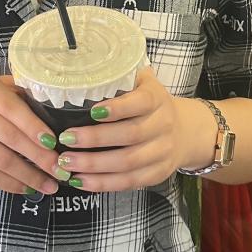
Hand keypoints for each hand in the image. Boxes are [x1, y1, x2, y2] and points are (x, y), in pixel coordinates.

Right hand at [0, 74, 61, 196]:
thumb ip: (14, 91)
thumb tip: (51, 107)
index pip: (13, 108)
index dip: (35, 127)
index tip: (55, 143)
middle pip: (10, 138)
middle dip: (40, 157)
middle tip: (61, 170)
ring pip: (0, 160)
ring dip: (28, 176)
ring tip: (48, 185)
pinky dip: (8, 184)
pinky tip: (25, 188)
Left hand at [54, 68, 216, 191]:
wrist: (186, 131)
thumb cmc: (151, 103)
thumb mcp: (143, 84)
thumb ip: (120, 76)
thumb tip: (80, 67)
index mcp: (156, 99)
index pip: (140, 103)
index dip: (117, 108)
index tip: (92, 111)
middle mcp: (163, 125)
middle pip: (130, 135)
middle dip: (95, 139)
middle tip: (66, 139)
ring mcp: (162, 152)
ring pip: (127, 163)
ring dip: (94, 165)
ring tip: (66, 163)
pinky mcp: (157, 174)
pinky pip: (129, 182)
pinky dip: (103, 184)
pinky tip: (80, 181)